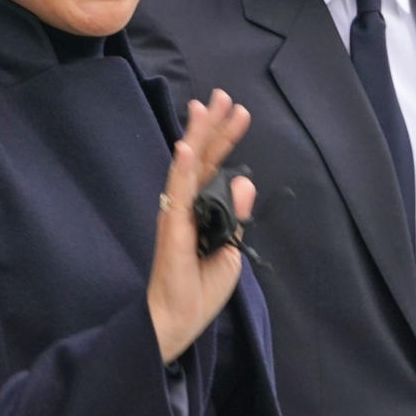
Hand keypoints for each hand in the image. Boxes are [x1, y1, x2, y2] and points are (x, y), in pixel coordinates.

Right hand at [147, 89, 254, 363]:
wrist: (178, 320)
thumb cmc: (200, 291)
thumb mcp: (230, 249)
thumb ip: (236, 216)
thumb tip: (244, 181)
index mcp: (203, 211)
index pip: (216, 168)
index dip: (226, 140)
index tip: (238, 112)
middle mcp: (188, 205)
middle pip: (203, 158)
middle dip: (213, 126)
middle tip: (222, 95)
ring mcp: (177, 213)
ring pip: (189, 166)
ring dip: (198, 135)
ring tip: (207, 106)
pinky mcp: (171, 226)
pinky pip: (176, 193)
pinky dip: (182, 169)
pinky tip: (186, 146)